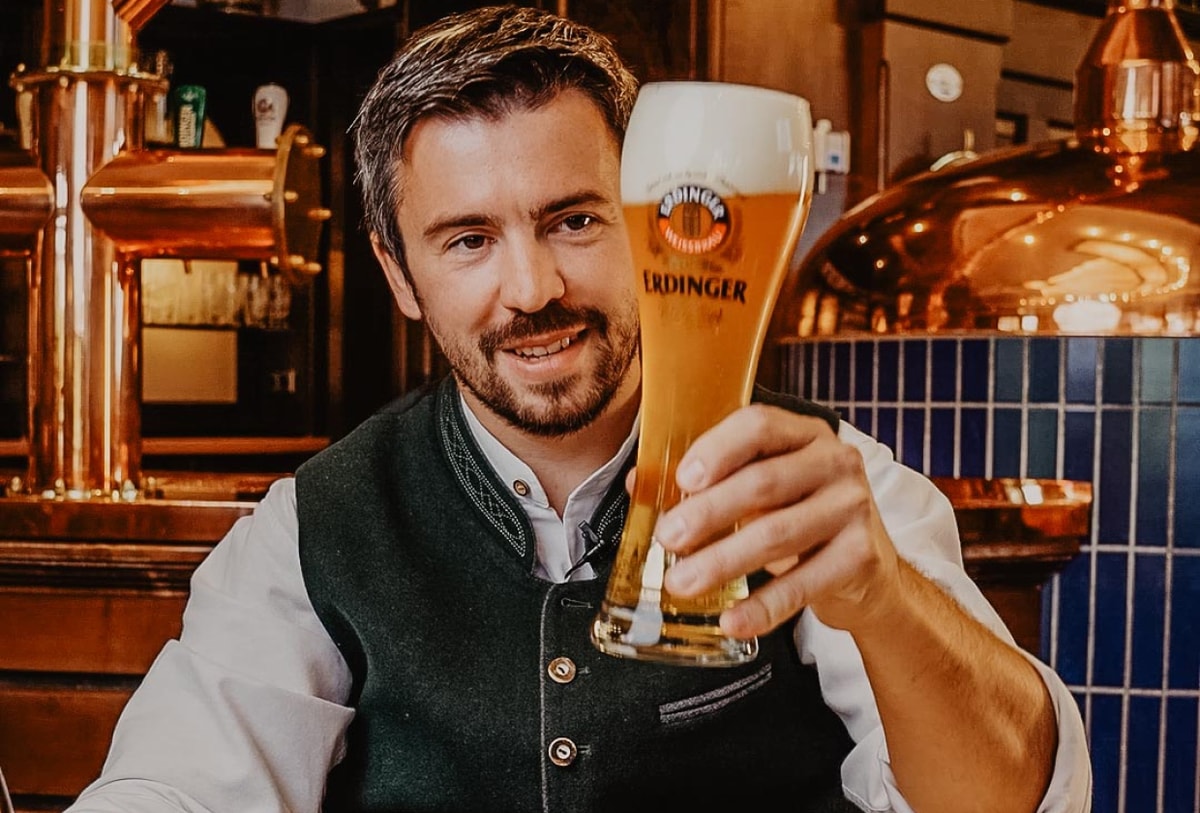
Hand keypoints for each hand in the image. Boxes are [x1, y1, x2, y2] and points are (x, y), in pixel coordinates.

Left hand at [648, 404, 901, 637]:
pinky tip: (731, 620)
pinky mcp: (861, 556)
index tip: (682, 479)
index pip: (759, 426)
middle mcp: (835, 463)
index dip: (717, 449)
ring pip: (778, 534)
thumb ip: (708, 482)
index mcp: (804, 435)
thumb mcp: (761, 492)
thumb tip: (638, 483)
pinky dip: (763, 606)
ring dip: (722, 561)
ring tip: (681, 581)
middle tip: (667, 538)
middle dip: (708, 512)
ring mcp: (853, 508)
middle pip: (763, 482)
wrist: (867, 572)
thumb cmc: (799, 518)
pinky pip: (803, 584)